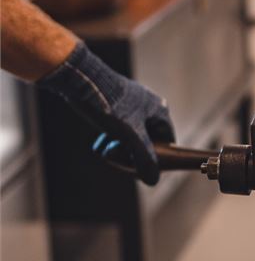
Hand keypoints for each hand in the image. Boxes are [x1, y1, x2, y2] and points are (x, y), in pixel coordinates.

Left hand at [38, 42, 174, 184]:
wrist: (80, 80)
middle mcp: (148, 106)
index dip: (159, 157)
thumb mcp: (129, 135)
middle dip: (132, 154)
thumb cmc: (109, 104)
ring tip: (106, 151)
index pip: (167, 140)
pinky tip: (100, 144)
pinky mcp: (115, 104)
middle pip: (148, 140)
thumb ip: (143, 158)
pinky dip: (110, 138)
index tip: (146, 168)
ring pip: (130, 136)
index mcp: (159, 110)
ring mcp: (131, 104)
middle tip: (121, 161)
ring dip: (119, 148)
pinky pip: (118, 128)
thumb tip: (153, 180)